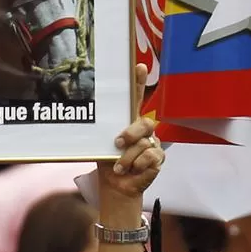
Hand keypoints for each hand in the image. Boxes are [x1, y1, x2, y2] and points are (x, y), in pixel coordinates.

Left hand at [98, 63, 163, 201]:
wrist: (116, 185)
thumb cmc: (108, 160)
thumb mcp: (101, 144)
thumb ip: (102, 132)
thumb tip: (91, 120)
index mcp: (128, 121)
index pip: (135, 97)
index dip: (138, 82)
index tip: (138, 66)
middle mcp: (143, 129)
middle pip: (144, 123)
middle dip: (131, 134)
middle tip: (117, 143)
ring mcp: (153, 143)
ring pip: (144, 143)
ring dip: (128, 158)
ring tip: (119, 167)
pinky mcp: (158, 157)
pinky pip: (151, 156)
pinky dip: (138, 164)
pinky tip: (133, 170)